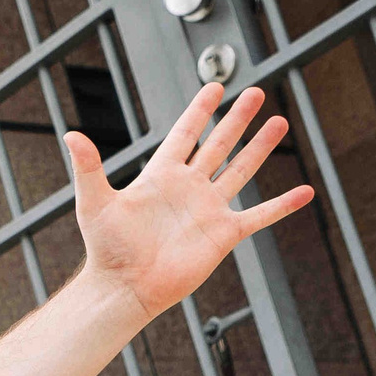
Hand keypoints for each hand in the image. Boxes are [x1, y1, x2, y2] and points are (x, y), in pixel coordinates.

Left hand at [67, 82, 315, 322]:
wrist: (125, 287)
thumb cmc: (106, 248)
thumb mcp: (95, 202)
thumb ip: (88, 167)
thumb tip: (71, 134)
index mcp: (160, 176)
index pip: (185, 134)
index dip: (199, 111)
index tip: (215, 87)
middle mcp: (188, 188)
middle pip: (219, 145)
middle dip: (237, 119)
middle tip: (257, 92)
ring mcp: (208, 209)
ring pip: (241, 170)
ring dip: (260, 148)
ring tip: (279, 123)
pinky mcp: (223, 234)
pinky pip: (259, 215)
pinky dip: (282, 205)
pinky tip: (305, 192)